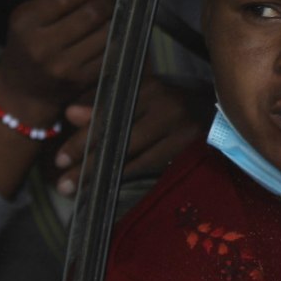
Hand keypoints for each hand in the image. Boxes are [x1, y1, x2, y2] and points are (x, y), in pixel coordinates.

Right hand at [0, 0, 112, 123]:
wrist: (22, 91)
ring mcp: (63, 65)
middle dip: (106, 2)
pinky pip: (109, 53)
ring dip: (115, 21)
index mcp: (26, 22)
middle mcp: (42, 45)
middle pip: (91, 12)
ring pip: (106, 32)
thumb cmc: (27, 46)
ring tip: (112, 17)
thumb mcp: (27, 18)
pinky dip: (115, 41)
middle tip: (109, 1)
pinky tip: (113, 36)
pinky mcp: (80, 79)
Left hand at [52, 75, 209, 194]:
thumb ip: (105, 107)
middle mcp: (163, 105)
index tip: (58, 160)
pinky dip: (128, 176)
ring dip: (102, 176)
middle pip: (115, 137)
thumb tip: (69, 115)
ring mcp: (179, 127)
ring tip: (78, 192)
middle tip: (62, 185)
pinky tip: (110, 187)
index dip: (81, 140)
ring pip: (132, 156)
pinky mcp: (190, 147)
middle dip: (86, 163)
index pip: (106, 115)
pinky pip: (152, 166)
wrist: (222, 112)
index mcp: (147, 88)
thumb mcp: (139, 99)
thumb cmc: (172, 106)